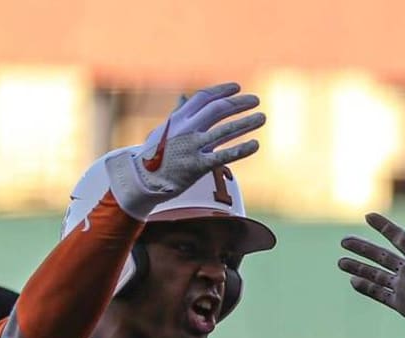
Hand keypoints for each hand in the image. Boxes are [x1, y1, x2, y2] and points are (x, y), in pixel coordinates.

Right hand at [106, 83, 264, 218]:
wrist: (142, 181)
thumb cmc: (154, 155)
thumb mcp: (164, 130)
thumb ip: (178, 114)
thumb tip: (184, 97)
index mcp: (178, 118)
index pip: (203, 98)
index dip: (222, 91)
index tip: (238, 88)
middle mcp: (185, 129)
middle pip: (217, 109)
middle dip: (239, 103)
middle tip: (256, 100)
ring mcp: (191, 147)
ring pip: (224, 130)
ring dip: (246, 122)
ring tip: (262, 118)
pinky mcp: (197, 166)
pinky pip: (223, 156)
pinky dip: (241, 150)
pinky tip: (255, 144)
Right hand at [338, 210, 404, 336]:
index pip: (396, 237)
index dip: (383, 227)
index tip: (368, 216)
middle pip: (380, 256)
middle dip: (362, 248)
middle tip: (344, 241)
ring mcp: (402, 287)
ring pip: (375, 274)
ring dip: (358, 267)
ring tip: (341, 261)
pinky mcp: (400, 303)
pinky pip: (379, 294)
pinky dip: (366, 288)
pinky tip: (353, 281)